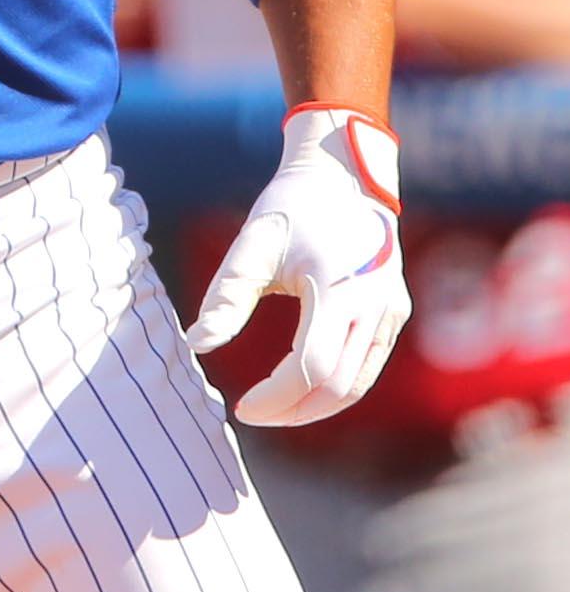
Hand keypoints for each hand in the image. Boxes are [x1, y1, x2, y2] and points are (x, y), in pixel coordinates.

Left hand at [185, 105, 410, 425]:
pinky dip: (336, 386)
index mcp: (338, 288)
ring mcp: (391, 311)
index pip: (311, 368)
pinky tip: (300, 388)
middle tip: (253, 415)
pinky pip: (367, 364)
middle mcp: (374, 305)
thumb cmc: (291, 207)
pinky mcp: (394, 312)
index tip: (241, 406)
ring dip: (317, 406)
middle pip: (339, 387)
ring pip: (358, 383)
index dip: (276, 397)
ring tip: (273, 409)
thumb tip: (197, 343)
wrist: (344, 175)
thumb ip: (226, 296)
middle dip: (294, 411)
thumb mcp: (252, 245)